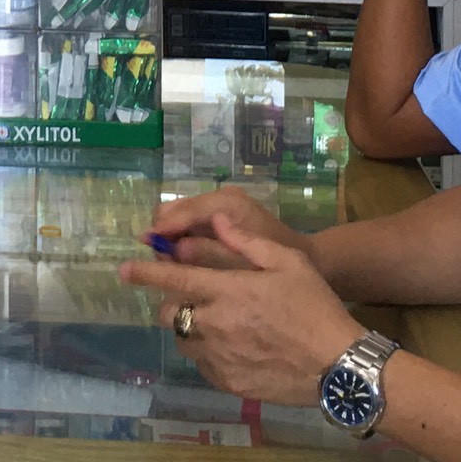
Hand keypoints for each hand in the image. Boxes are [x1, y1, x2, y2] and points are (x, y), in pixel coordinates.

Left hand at [121, 213, 365, 408]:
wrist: (338, 366)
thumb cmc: (315, 307)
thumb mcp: (289, 263)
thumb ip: (247, 242)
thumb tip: (215, 221)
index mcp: (227, 291)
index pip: (172, 279)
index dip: (143, 273)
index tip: (123, 270)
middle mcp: (215, 324)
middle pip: (169, 313)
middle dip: (170, 303)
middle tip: (189, 299)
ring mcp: (219, 357)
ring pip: (183, 341)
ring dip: (188, 329)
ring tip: (213, 325)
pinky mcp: (228, 383)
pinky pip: (202, 365)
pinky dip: (207, 354)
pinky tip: (230, 349)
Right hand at [148, 184, 315, 266]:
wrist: (313, 261)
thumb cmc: (281, 262)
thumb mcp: (247, 262)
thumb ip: (209, 253)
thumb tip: (175, 250)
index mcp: (228, 204)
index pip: (185, 210)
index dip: (164, 227)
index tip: (146, 244)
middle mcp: (221, 199)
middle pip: (177, 209)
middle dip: (163, 232)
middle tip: (156, 257)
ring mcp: (221, 207)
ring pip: (181, 217)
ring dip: (170, 237)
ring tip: (165, 261)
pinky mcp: (221, 218)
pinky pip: (190, 225)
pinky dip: (180, 239)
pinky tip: (178, 260)